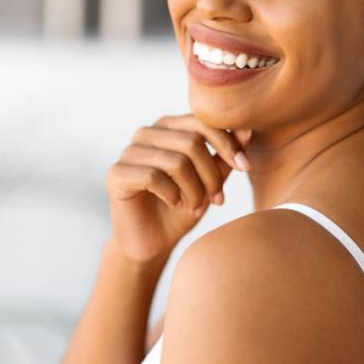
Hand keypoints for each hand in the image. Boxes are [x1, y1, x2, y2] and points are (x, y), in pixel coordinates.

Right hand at [105, 114, 251, 263]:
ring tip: (197, 206)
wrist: (152, 241)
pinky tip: (176, 205)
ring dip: (195, 190)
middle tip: (218, 200)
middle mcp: (147, 133)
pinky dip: (173, 195)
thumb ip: (223, 157)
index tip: (245, 167)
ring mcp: (129, 152)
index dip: (227, 143)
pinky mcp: (117, 174)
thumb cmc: (182, 207)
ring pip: (176, 161)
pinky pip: (154, 177)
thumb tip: (247, 130)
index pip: (202, 122)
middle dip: (212, 174)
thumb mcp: (209, 181)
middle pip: (192, 142)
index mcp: (169, 127)